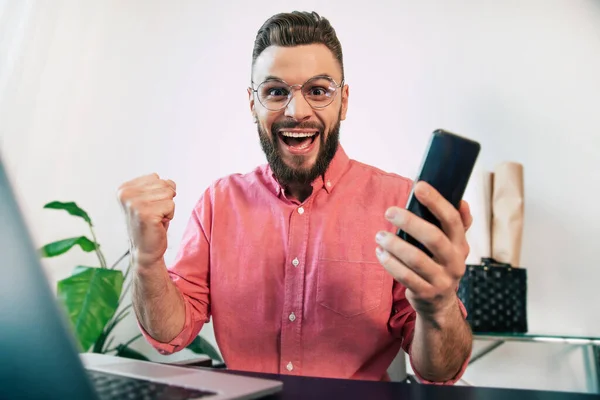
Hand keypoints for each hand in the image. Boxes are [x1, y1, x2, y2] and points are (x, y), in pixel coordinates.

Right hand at [117, 173, 176, 267]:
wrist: (145, 250)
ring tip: (156, 219)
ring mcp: (135, 203)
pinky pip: (171, 205)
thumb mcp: (153, 199)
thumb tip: (171, 183)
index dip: (159, 193)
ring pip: (169, 193)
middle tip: (154, 214)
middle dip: (165, 200)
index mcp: (124, 189)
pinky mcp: (146, 213)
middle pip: (163, 184)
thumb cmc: (151, 224)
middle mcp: (126, 194)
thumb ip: (160, 185)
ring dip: (168, 208)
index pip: (155, 177)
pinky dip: (170, 215)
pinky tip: (158, 224)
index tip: (149, 207)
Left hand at [375, 181, 472, 319]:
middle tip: (390, 211)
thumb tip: (462, 201)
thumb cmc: (441, 264)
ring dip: (395, 244)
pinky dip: (390, 263)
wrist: (439, 304)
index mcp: (461, 245)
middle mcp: (455, 262)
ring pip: (416, 259)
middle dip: (410, 221)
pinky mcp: (425, 293)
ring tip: (380, 235)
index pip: (453, 219)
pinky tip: (380, 252)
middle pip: (433, 238)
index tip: (419, 186)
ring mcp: (441, 280)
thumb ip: (457, 224)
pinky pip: (405, 276)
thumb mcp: (453, 246)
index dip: (436, 202)